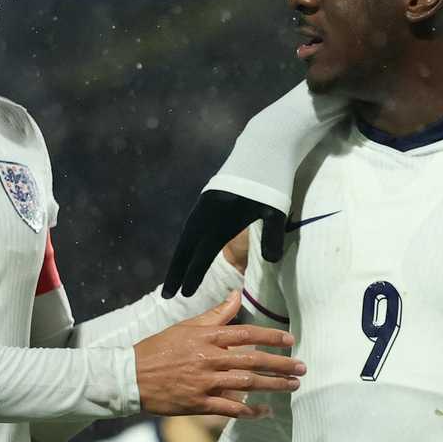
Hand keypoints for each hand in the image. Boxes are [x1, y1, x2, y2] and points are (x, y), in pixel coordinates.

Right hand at [134, 292, 302, 417]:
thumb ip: (215, 314)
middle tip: (302, 368)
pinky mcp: (198, 404)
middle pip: (252, 360)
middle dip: (281, 364)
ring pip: (246, 384)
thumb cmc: (159, 349)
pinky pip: (229, 409)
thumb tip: (236, 295)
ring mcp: (204, 383)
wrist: (130, 376)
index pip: (246, 334)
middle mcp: (208, 359)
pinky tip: (265, 411)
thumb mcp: (186, 327)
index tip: (290, 340)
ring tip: (293, 386)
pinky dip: (249, 411)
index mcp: (206, 338)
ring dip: (273, 386)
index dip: (271, 337)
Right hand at [163, 190, 285, 297]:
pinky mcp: (210, 198)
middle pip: (186, 247)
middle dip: (176, 271)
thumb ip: (272, 237)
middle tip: (167, 294)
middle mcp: (207, 213)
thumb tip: (271, 262)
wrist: (264, 146)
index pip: (201, 254)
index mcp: (219, 218)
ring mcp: (206, 204)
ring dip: (181, 256)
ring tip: (175, 275)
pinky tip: (190, 248)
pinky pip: (194, 225)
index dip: (192, 274)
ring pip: (188, 235)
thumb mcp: (275, 210)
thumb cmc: (271, 180)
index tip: (184, 294)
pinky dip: (189, 241)